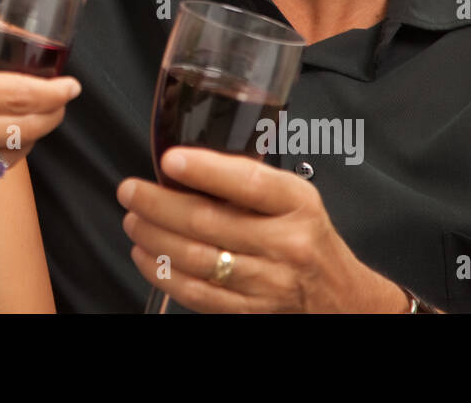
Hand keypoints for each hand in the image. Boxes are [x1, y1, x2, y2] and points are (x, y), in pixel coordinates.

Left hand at [118, 148, 408, 312]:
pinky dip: (164, 273)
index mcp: (296, 204)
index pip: (249, 182)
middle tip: (130, 191)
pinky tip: (146, 255)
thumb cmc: (306, 237)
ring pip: (197, 259)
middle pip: (209, 222)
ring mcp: (269, 282)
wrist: (340, 298)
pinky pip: (198, 293)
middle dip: (158, 205)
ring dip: (154, 238)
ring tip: (132, 221)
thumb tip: (184, 165)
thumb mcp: (293, 197)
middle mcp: (285, 244)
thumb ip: (247, 181)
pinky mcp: (251, 311)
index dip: (206, 170)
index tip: (170, 160)